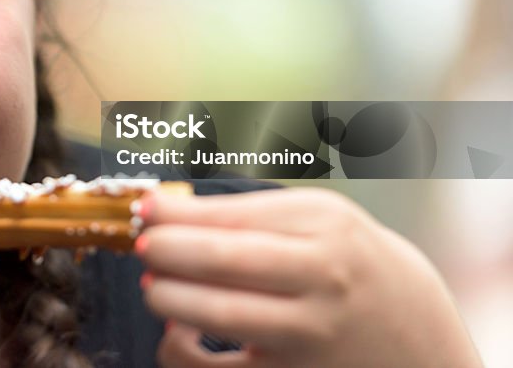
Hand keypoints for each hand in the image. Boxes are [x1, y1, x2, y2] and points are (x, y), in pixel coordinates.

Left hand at [134, 187, 482, 367]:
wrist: (413, 331)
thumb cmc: (347, 261)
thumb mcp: (314, 220)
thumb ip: (246, 214)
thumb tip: (167, 211)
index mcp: (323, 226)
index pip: (233, 217)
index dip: (176, 214)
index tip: (143, 208)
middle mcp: (322, 277)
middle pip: (225, 261)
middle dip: (169, 251)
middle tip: (143, 247)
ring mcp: (312, 331)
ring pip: (222, 314)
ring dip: (171, 298)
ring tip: (154, 287)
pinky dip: (185, 349)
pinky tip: (178, 330)